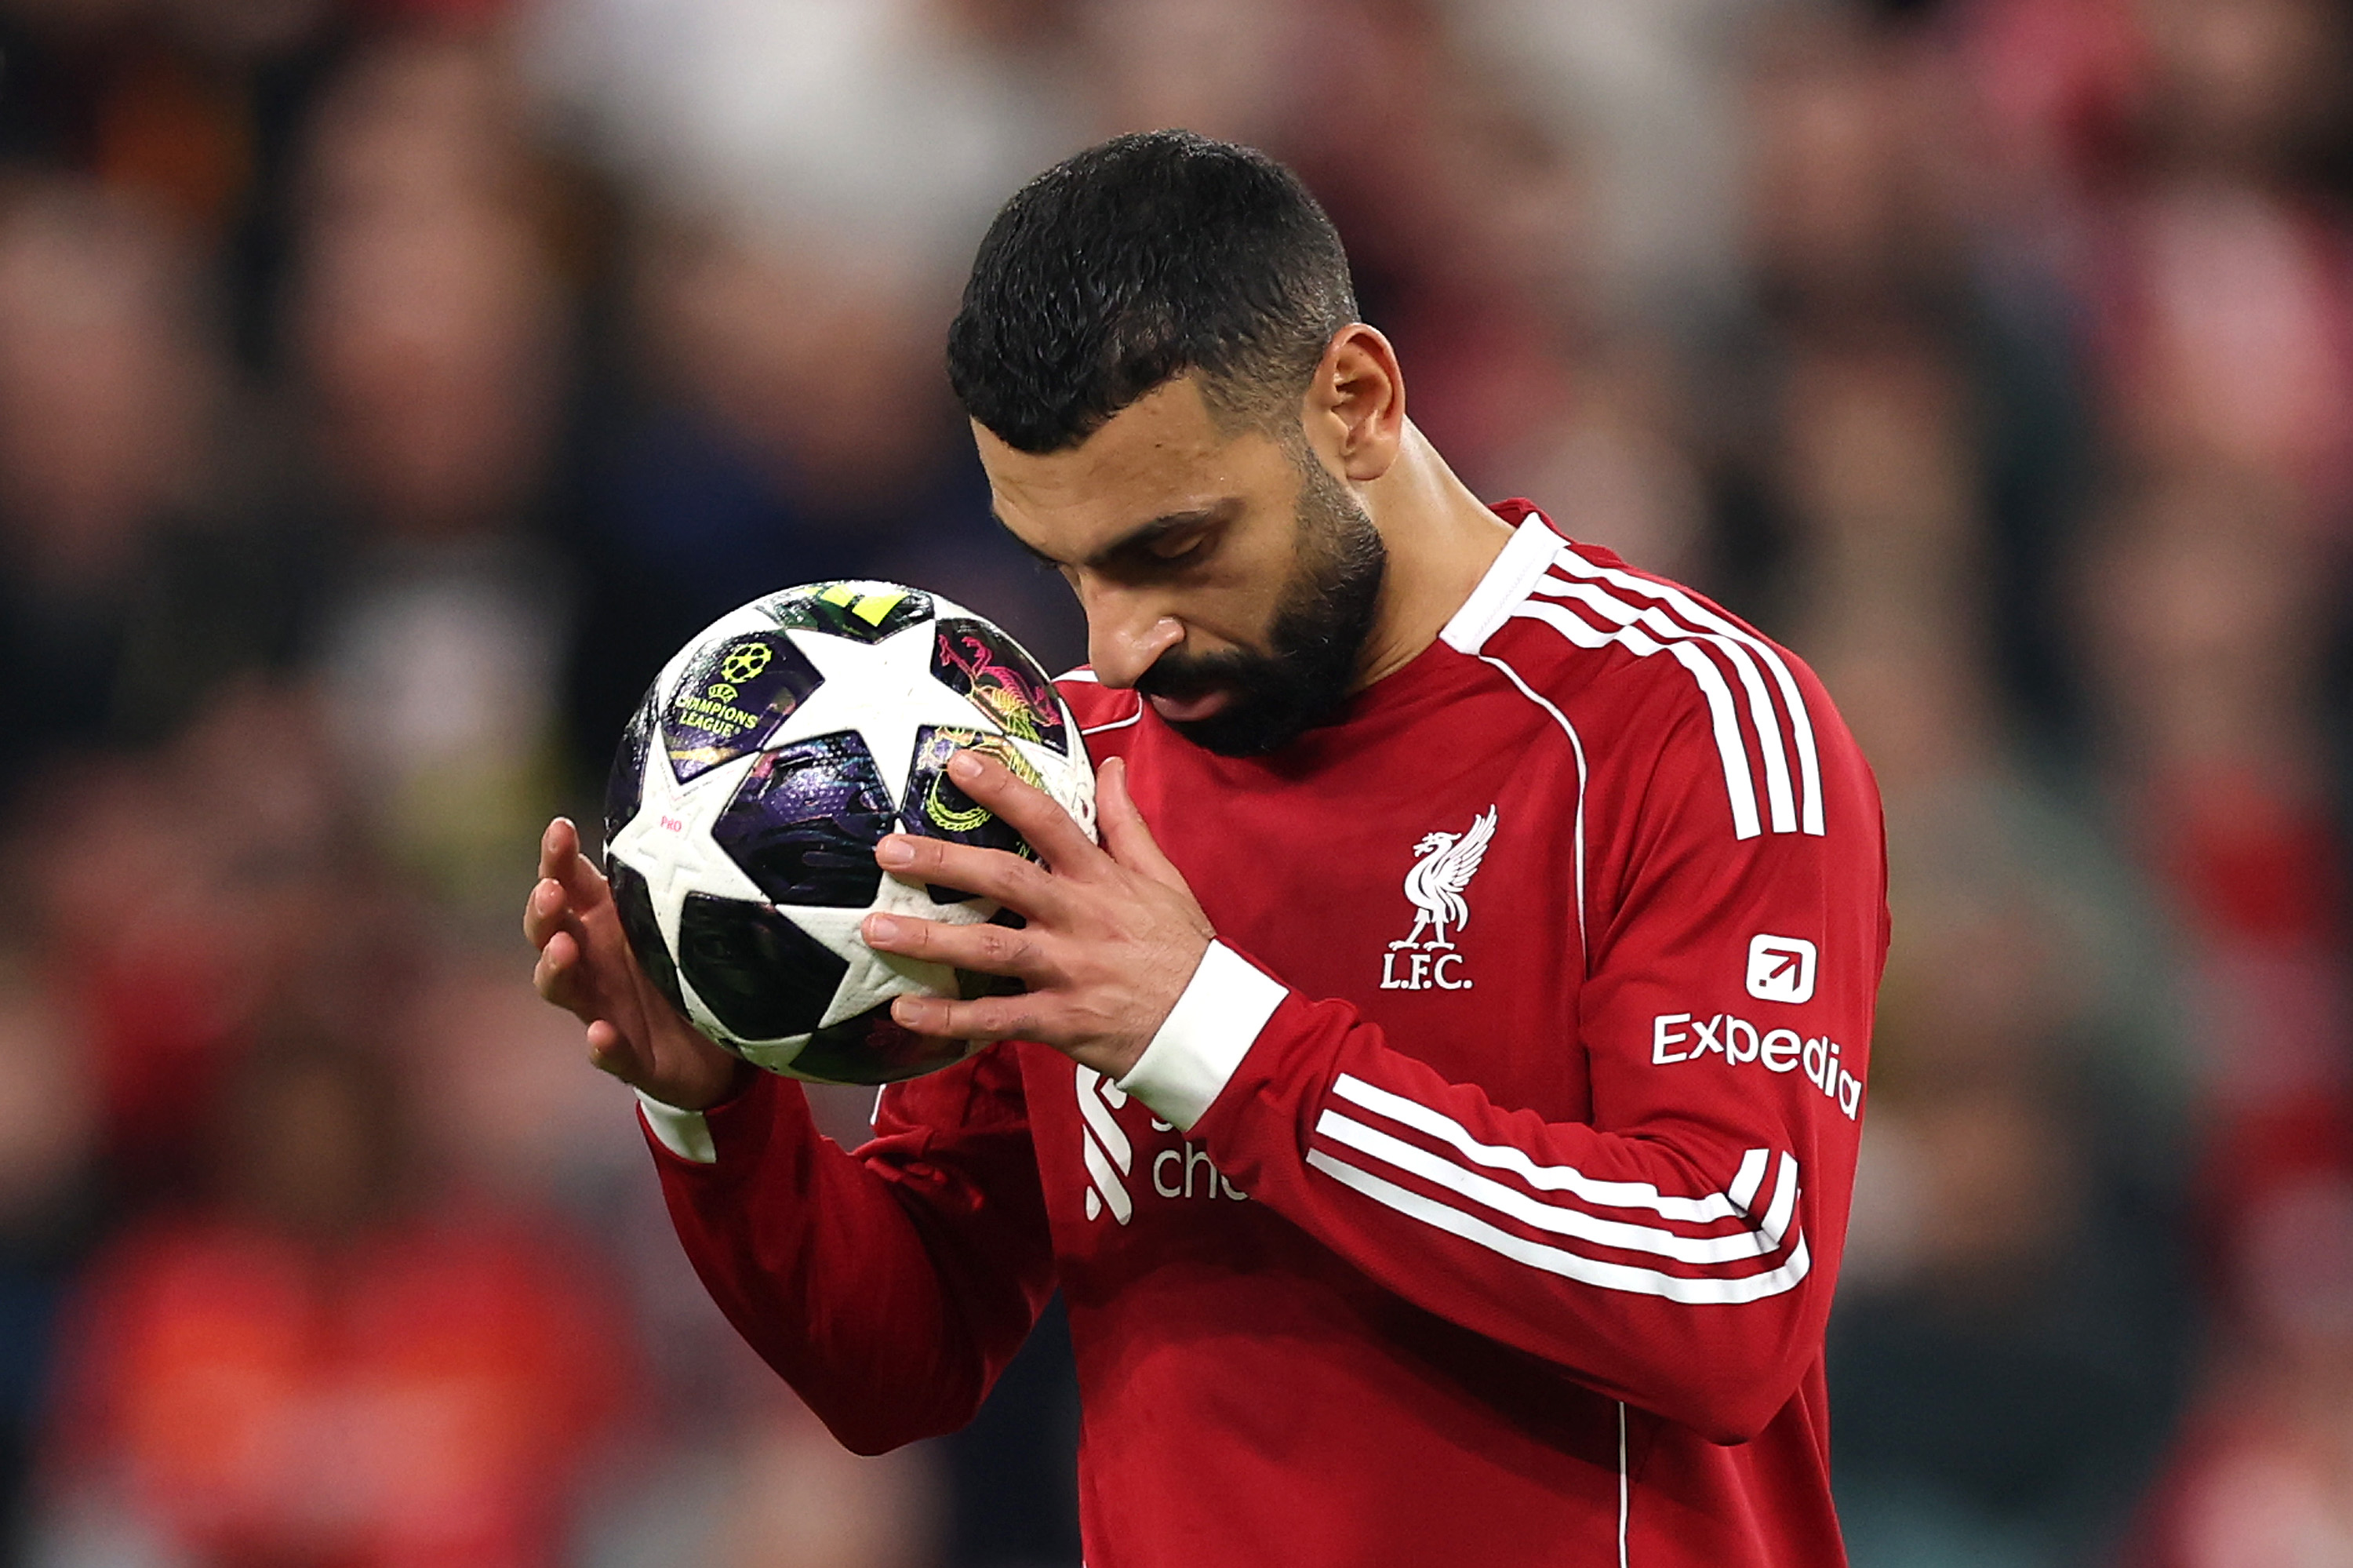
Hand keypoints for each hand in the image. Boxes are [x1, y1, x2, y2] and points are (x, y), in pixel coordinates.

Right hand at [524, 817, 746, 1110]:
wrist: (721, 1042)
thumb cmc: (684, 963)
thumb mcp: (675, 914)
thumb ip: (661, 876)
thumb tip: (671, 812)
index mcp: (603, 921)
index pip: (568, 884)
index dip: (556, 859)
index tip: (559, 829)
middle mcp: (593, 962)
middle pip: (550, 933)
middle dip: (544, 913)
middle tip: (551, 893)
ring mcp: (605, 1009)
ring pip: (564, 989)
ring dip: (556, 970)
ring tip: (564, 951)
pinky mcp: (629, 1057)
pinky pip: (610, 1055)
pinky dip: (603, 1047)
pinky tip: (601, 1035)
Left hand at [861, 753, 1211, 1079]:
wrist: (1206, 1025)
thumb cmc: (1181, 948)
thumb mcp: (1161, 876)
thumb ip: (1125, 822)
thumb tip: (1109, 766)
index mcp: (1100, 879)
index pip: (1048, 822)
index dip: (1004, 790)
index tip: (957, 764)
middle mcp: (1077, 918)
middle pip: (1003, 881)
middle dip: (943, 863)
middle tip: (888, 851)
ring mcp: (1064, 971)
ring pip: (988, 950)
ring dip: (929, 941)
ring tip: (876, 930)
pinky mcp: (1057, 1019)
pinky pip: (994, 1020)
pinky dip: (948, 1018)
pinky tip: (903, 1009)